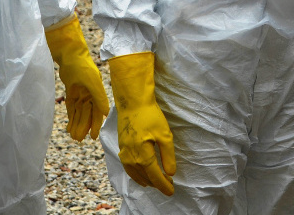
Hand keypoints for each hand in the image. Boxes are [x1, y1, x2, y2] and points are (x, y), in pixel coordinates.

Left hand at [45, 15, 109, 139]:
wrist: (70, 55)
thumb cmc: (82, 66)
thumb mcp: (92, 82)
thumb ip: (99, 97)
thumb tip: (106, 113)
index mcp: (97, 92)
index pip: (97, 112)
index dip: (95, 125)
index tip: (93, 137)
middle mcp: (90, 94)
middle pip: (87, 114)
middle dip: (83, 126)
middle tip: (78, 139)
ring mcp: (80, 93)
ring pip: (79, 113)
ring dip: (76, 124)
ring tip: (73, 136)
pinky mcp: (71, 92)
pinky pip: (71, 107)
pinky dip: (71, 116)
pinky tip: (69, 126)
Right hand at [108, 52, 175, 195]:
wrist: (132, 102)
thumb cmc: (150, 115)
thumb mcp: (164, 135)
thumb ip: (168, 156)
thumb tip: (170, 173)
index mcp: (142, 156)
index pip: (155, 177)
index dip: (164, 185)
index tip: (172, 191)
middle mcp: (131, 158)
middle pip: (145, 178)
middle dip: (157, 183)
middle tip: (169, 185)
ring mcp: (124, 154)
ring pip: (135, 175)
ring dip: (146, 181)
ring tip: (156, 182)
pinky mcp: (121, 148)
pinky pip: (128, 168)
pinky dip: (136, 175)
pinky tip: (141, 174)